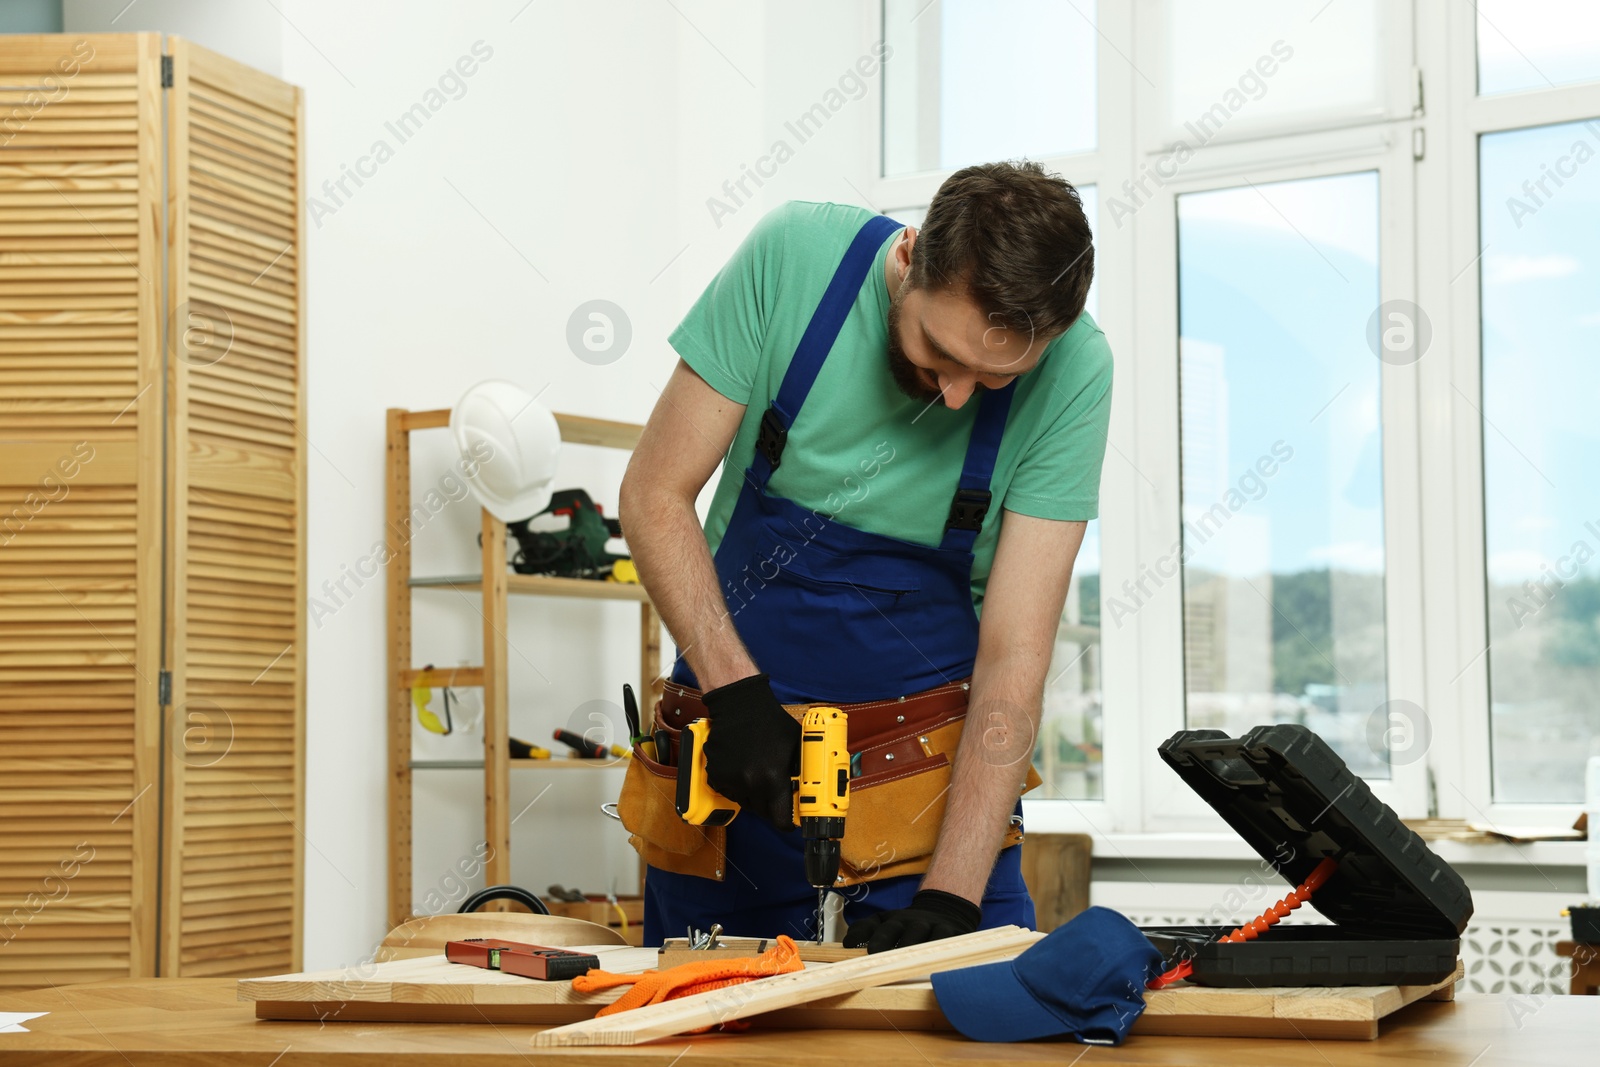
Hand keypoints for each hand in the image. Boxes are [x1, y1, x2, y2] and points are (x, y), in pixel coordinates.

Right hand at [700, 672, 799, 831]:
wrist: (740, 706)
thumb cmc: (770, 723)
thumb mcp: (796, 747)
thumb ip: (801, 772)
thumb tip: (808, 792)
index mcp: (773, 778)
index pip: (780, 818)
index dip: (786, 822)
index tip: (788, 821)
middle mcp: (750, 782)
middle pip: (761, 812)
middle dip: (770, 806)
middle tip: (774, 794)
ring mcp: (731, 779)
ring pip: (744, 802)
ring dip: (752, 795)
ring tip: (757, 775)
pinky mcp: (716, 774)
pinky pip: (728, 791)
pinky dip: (735, 785)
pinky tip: (742, 769)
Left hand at [843, 889, 980, 952]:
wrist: (945, 911)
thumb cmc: (911, 926)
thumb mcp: (889, 923)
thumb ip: (867, 929)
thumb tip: (848, 941)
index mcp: (892, 920)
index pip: (872, 925)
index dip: (860, 933)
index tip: (848, 944)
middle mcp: (908, 921)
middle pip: (893, 928)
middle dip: (882, 939)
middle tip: (873, 953)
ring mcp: (929, 924)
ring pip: (918, 933)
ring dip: (909, 944)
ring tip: (902, 959)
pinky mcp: (950, 931)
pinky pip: (944, 938)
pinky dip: (938, 946)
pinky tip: (933, 957)